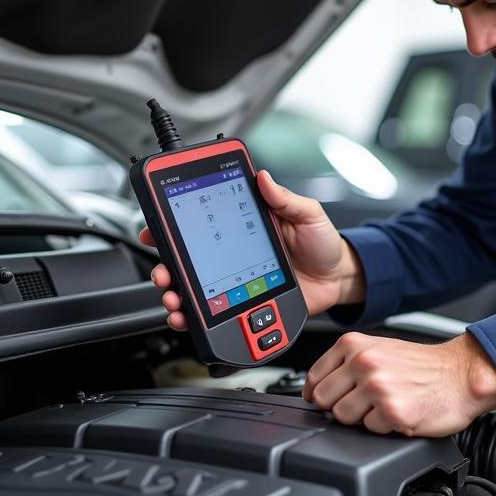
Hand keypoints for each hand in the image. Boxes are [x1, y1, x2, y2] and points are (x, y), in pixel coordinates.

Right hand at [139, 169, 364, 328]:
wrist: (339, 279)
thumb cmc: (323, 244)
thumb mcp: (308, 214)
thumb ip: (285, 199)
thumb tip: (263, 178)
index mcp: (244, 227)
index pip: (202, 223)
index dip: (174, 225)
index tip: (156, 228)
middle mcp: (233, 253)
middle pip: (189, 259)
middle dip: (167, 265)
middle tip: (164, 271)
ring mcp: (235, 280)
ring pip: (194, 288)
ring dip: (175, 293)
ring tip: (173, 297)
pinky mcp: (243, 303)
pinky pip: (214, 312)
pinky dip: (194, 317)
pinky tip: (188, 317)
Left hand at [303, 331, 495, 435]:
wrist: (461, 375)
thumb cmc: (423, 366)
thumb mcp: (379, 349)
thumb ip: (345, 364)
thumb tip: (315, 389)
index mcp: (355, 345)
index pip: (314, 378)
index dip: (319, 394)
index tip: (330, 399)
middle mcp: (363, 362)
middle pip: (324, 401)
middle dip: (341, 407)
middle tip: (365, 403)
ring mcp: (377, 386)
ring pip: (343, 418)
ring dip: (363, 419)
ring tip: (384, 406)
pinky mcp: (392, 411)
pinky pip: (369, 431)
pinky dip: (384, 428)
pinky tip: (399, 414)